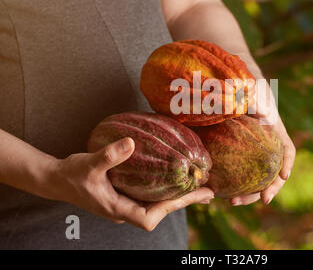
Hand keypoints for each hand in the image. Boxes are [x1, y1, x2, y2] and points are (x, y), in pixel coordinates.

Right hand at [45, 137, 213, 230]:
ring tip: (199, 185)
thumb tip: (131, 143)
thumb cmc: (71, 175)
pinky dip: (165, 186)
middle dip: (184, 201)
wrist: (57, 178)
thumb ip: (108, 156)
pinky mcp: (126, 194)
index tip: (191, 195)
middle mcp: (125, 209)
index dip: (171, 208)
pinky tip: (175, 177)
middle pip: (160, 210)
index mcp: (118, 210)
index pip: (149, 218)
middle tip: (208, 190)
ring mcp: (126, 202)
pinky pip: (151, 193)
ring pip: (157, 203)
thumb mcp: (88, 164)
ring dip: (178, 194)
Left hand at [230, 83, 295, 205]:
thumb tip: (252, 102)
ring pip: (252, 178)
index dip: (287, 163)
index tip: (284, 176)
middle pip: (271, 173)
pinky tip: (215, 191)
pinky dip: (228, 185)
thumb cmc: (245, 87)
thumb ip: (254, 95)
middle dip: (268, 189)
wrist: (232, 87)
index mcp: (273, 132)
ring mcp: (250, 153)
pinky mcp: (234, 156)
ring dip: (246, 193)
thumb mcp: (252, 89)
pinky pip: (234, 174)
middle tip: (262, 200)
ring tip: (231, 202)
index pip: (287, 150)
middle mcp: (265, 146)